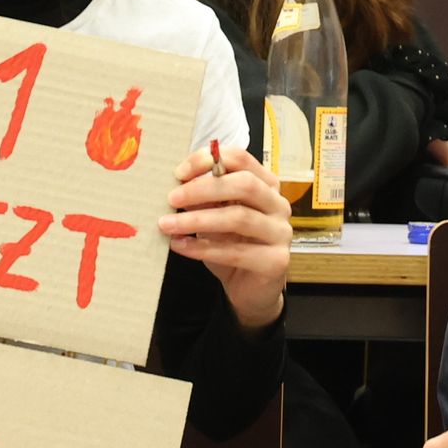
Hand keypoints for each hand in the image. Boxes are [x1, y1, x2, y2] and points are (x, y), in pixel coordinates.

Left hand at [160, 143, 291, 324]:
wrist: (250, 289)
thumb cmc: (232, 245)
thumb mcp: (214, 216)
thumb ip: (204, 199)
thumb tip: (178, 184)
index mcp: (265, 184)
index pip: (240, 159)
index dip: (208, 160)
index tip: (179, 173)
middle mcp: (278, 204)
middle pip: (244, 184)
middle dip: (203, 189)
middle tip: (172, 198)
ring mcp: (280, 232)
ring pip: (238, 218)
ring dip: (197, 220)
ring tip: (167, 225)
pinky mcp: (276, 261)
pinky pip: (235, 252)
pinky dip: (202, 248)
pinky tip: (180, 246)